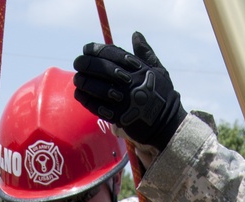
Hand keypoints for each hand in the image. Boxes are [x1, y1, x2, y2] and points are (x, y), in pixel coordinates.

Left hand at [73, 32, 185, 152]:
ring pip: (98, 88)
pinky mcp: (119, 117)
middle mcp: (130, 83)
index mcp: (139, 69)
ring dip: (84, 82)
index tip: (86, 49)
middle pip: (103, 69)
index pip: (113, 54)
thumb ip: (145, 53)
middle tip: (77, 63)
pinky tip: (79, 94)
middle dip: (86, 64)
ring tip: (77, 79)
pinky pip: (98, 107)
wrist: (166, 124)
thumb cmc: (162, 95)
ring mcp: (124, 100)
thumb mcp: (158, 70)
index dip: (97, 50)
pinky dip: (86, 99)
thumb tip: (136, 35)